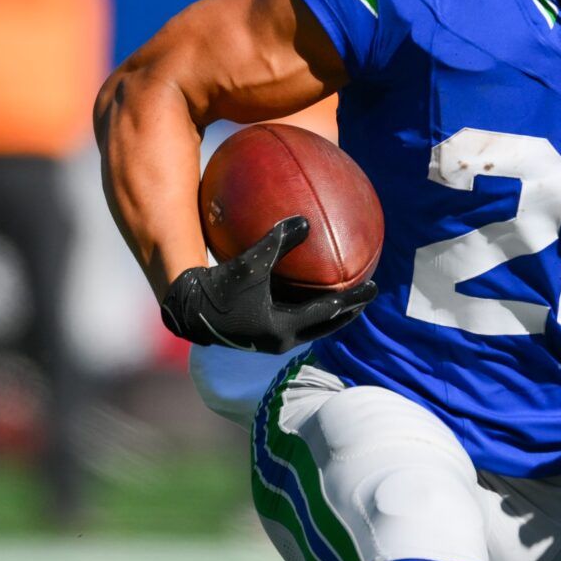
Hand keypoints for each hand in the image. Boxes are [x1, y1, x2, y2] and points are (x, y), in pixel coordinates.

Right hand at [160, 216, 376, 352]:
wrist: (185, 310)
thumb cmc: (217, 285)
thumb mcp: (250, 262)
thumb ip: (278, 242)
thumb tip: (306, 221)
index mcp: (283, 328)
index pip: (330, 312)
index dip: (354, 299)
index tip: (375, 287)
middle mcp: (281, 340)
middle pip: (327, 325)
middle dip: (349, 310)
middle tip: (368, 294)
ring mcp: (271, 340)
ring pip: (312, 327)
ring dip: (331, 313)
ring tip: (347, 297)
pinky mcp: (261, 334)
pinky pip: (295, 321)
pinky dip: (309, 309)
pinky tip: (310, 291)